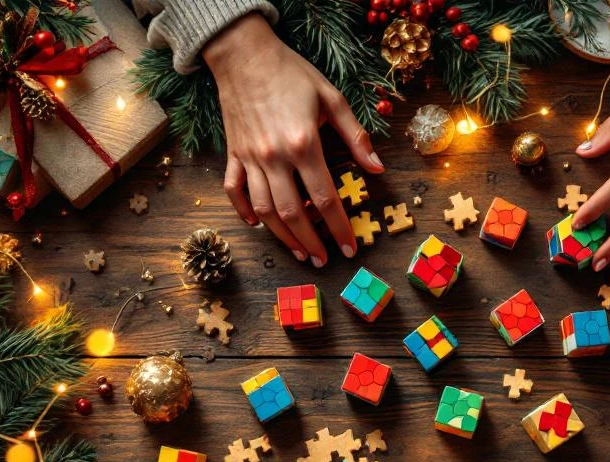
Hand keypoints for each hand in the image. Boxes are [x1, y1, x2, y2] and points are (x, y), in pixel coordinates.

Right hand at [203, 14, 384, 266]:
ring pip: (264, 209)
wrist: (243, 53)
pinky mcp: (233, 153)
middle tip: (323, 260)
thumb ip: (355, 136)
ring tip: (298, 252)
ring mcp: (250, 157)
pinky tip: (258, 225)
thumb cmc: (291, 73)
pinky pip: (234, 190)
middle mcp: (274, 157)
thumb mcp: (332, 99)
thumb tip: (376, 168)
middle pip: (293, 213)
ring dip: (282, 236)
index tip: (349, 247)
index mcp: (303, 144)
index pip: (325, 198)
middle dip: (310, 242)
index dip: (339, 227)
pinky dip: (243, 211)